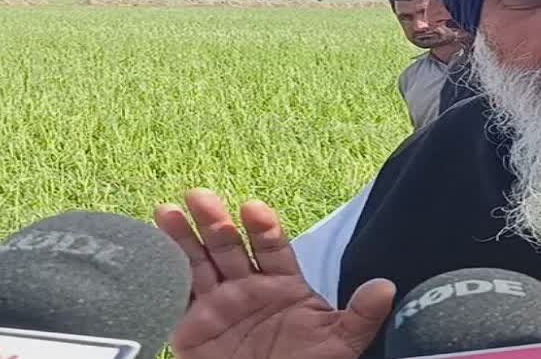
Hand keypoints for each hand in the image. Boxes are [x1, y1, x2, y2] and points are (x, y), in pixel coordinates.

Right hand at [154, 189, 394, 358]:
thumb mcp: (338, 345)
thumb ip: (359, 316)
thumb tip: (387, 287)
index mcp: (284, 285)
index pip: (273, 247)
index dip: (263, 228)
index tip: (253, 209)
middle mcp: (249, 287)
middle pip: (230, 246)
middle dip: (215, 221)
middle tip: (200, 196)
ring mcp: (219, 303)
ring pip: (199, 262)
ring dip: (183, 236)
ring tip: (167, 210)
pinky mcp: (193, 324)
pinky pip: (178, 293)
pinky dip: (164, 272)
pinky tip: (152, 248)